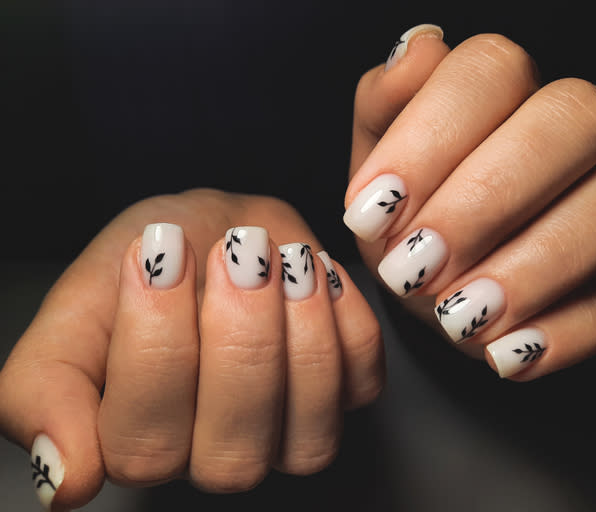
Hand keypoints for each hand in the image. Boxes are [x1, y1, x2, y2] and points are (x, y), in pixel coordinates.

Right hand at [0, 189, 382, 510]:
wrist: (221, 228)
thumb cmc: (155, 260)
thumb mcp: (79, 304)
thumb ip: (48, 388)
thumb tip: (65, 482)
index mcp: (143, 438)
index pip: (145, 443)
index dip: (156, 347)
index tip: (159, 255)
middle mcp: (218, 452)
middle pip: (233, 451)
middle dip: (240, 341)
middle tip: (238, 255)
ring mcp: (288, 432)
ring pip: (308, 437)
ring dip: (302, 336)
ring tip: (285, 259)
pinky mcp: (345, 396)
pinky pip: (363, 385)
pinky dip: (349, 324)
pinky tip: (322, 275)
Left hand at [344, 26, 595, 379]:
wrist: (422, 286)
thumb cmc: (397, 218)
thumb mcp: (368, 165)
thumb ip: (383, 108)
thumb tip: (418, 50)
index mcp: (498, 95)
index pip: (492, 69)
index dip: (431, 138)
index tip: (373, 210)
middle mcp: (566, 136)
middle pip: (573, 118)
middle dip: (486, 200)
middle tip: (414, 265)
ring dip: (533, 267)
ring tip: (455, 316)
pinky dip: (566, 332)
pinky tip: (500, 353)